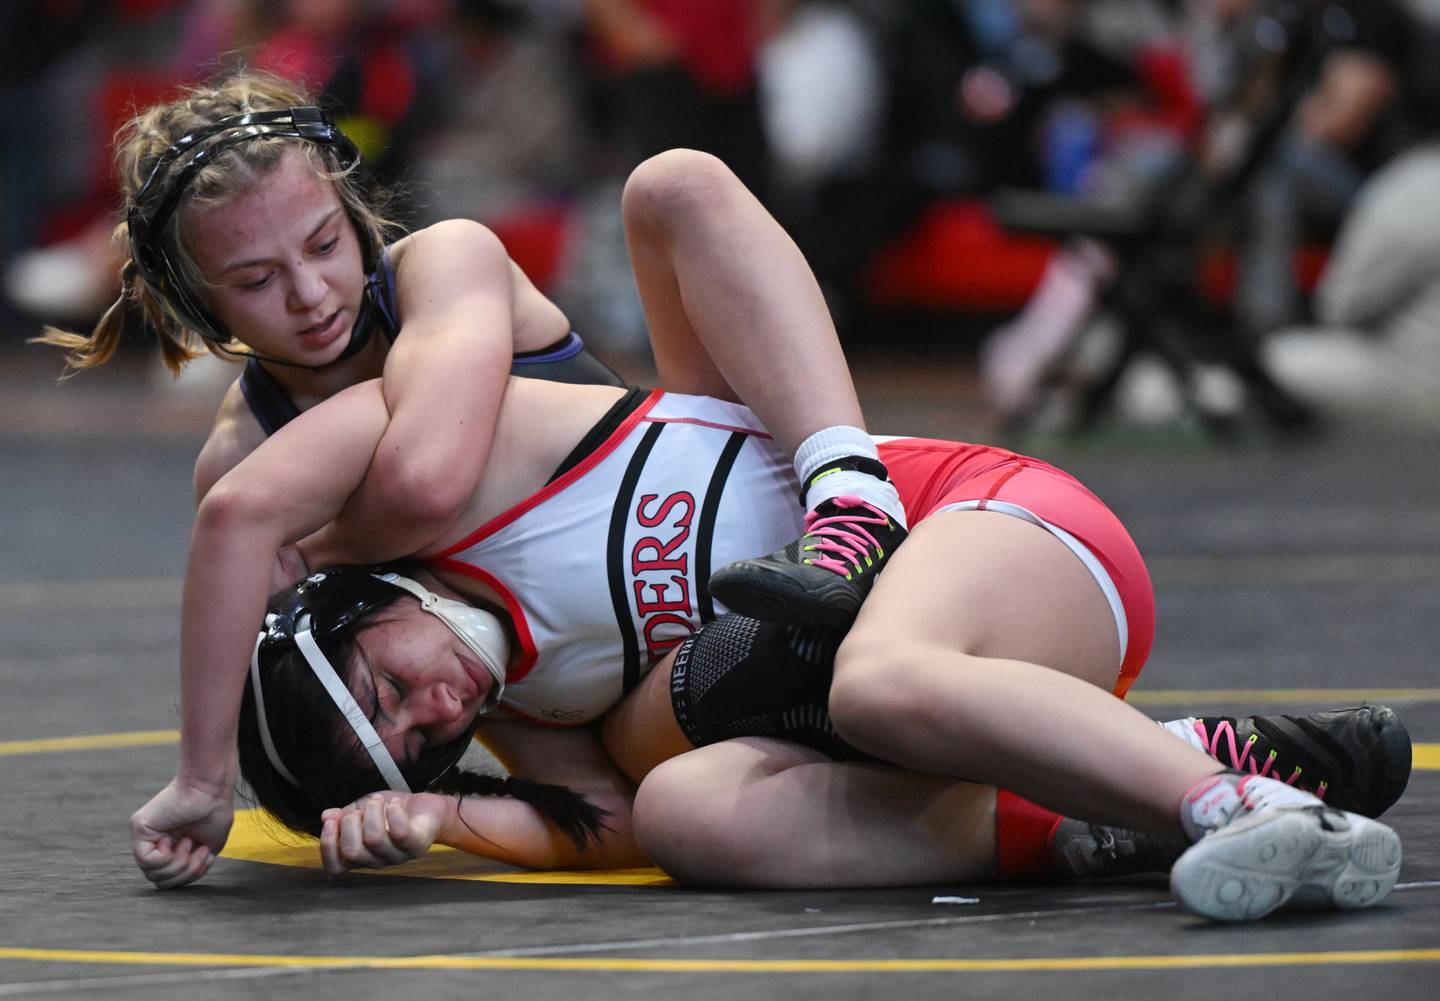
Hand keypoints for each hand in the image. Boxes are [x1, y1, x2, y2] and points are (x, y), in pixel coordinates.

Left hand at [130, 778, 233, 888]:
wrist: (211, 790)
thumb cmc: (215, 812)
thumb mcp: (207, 850)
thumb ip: (192, 868)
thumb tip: (176, 879)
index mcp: (172, 848)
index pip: (169, 879)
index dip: (187, 876)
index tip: (203, 855)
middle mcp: (156, 844)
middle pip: (160, 881)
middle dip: (183, 873)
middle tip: (197, 850)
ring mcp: (146, 837)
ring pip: (152, 874)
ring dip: (176, 864)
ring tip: (187, 842)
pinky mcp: (140, 828)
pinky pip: (147, 861)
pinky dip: (165, 857)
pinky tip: (173, 840)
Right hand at [319, 791, 455, 874]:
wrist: (426, 807)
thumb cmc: (391, 811)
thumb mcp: (362, 809)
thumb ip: (343, 816)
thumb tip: (326, 816)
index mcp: (360, 855)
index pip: (335, 867)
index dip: (328, 846)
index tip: (330, 821)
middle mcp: (376, 861)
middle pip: (353, 852)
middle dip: (350, 823)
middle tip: (360, 809)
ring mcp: (397, 857)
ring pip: (375, 840)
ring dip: (373, 812)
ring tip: (378, 801)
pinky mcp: (416, 847)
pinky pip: (400, 833)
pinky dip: (393, 813)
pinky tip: (394, 804)